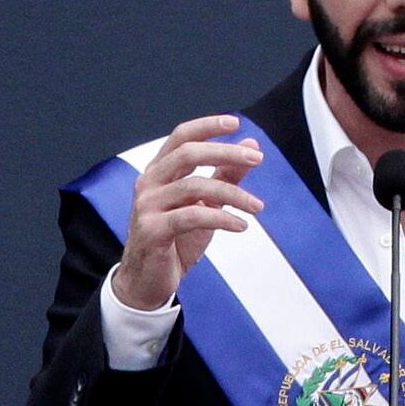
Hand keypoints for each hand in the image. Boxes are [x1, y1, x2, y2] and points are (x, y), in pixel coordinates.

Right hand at [108, 115, 267, 311]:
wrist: (147, 282)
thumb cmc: (175, 240)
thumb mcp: (205, 204)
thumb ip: (225, 175)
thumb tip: (251, 146)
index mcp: (159, 171)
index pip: (181, 137)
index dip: (207, 126)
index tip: (235, 122)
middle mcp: (149, 183)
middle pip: (187, 154)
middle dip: (225, 152)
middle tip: (256, 160)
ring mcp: (147, 206)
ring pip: (194, 186)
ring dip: (233, 193)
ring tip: (257, 206)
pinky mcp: (152, 231)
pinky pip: (192, 216)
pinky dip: (222, 218)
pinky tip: (240, 225)